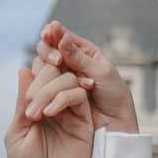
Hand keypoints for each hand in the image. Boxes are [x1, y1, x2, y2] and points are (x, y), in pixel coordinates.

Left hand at [4, 54, 96, 157]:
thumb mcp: (17, 134)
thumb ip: (22, 103)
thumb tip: (24, 69)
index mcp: (37, 105)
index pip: (38, 73)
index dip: (33, 73)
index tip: (24, 96)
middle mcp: (55, 104)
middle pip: (53, 70)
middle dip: (40, 83)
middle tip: (30, 111)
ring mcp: (71, 111)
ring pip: (67, 79)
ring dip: (48, 90)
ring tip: (36, 115)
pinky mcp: (84, 120)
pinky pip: (79, 95)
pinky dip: (63, 96)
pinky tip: (49, 114)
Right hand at [31, 21, 136, 136]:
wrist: (114, 124)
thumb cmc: (114, 96)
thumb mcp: (100, 72)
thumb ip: (79, 57)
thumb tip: (61, 36)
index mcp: (84, 51)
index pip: (63, 36)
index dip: (52, 33)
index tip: (48, 34)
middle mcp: (70, 62)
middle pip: (48, 48)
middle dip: (48, 50)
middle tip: (57, 60)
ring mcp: (61, 78)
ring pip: (43, 65)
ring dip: (47, 66)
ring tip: (59, 69)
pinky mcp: (55, 93)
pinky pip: (43, 83)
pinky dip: (45, 82)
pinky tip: (52, 85)